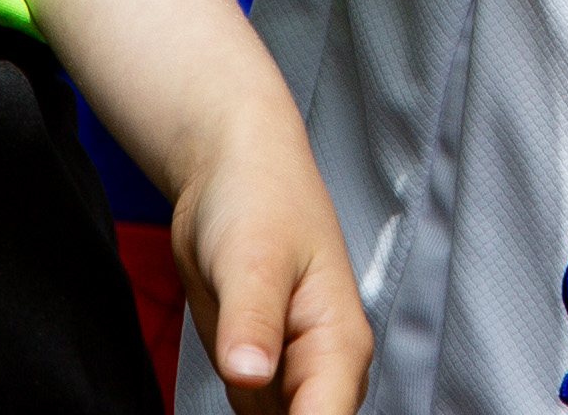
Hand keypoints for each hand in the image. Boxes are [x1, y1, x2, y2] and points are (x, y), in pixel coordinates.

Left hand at [171, 120, 372, 414]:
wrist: (232, 175)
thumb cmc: (259, 197)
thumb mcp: (252, 255)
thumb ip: (252, 319)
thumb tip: (249, 375)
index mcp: (337, 345)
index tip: (252, 392)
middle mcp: (321, 370)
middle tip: (239, 385)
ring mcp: (288, 378)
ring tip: (235, 373)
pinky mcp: (256, 379)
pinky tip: (230, 388)